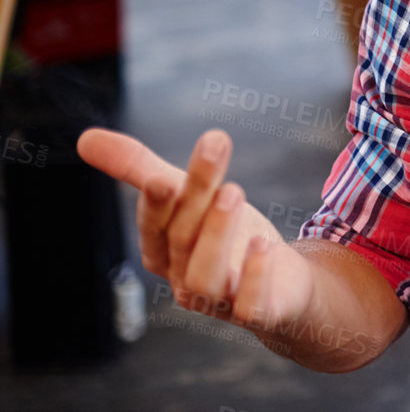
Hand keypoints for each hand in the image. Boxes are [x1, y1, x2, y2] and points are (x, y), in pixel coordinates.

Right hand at [78, 127, 313, 334]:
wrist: (284, 285)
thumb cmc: (224, 236)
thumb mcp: (187, 197)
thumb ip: (140, 169)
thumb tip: (86, 137)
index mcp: (163, 252)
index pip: (153, 226)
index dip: (156, 203)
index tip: (164, 175)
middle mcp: (185, 278)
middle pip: (183, 238)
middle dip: (195, 195)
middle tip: (213, 150)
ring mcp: (220, 300)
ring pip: (205, 278)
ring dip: (217, 234)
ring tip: (233, 191)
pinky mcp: (258, 311)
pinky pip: (250, 306)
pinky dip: (254, 277)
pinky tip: (262, 244)